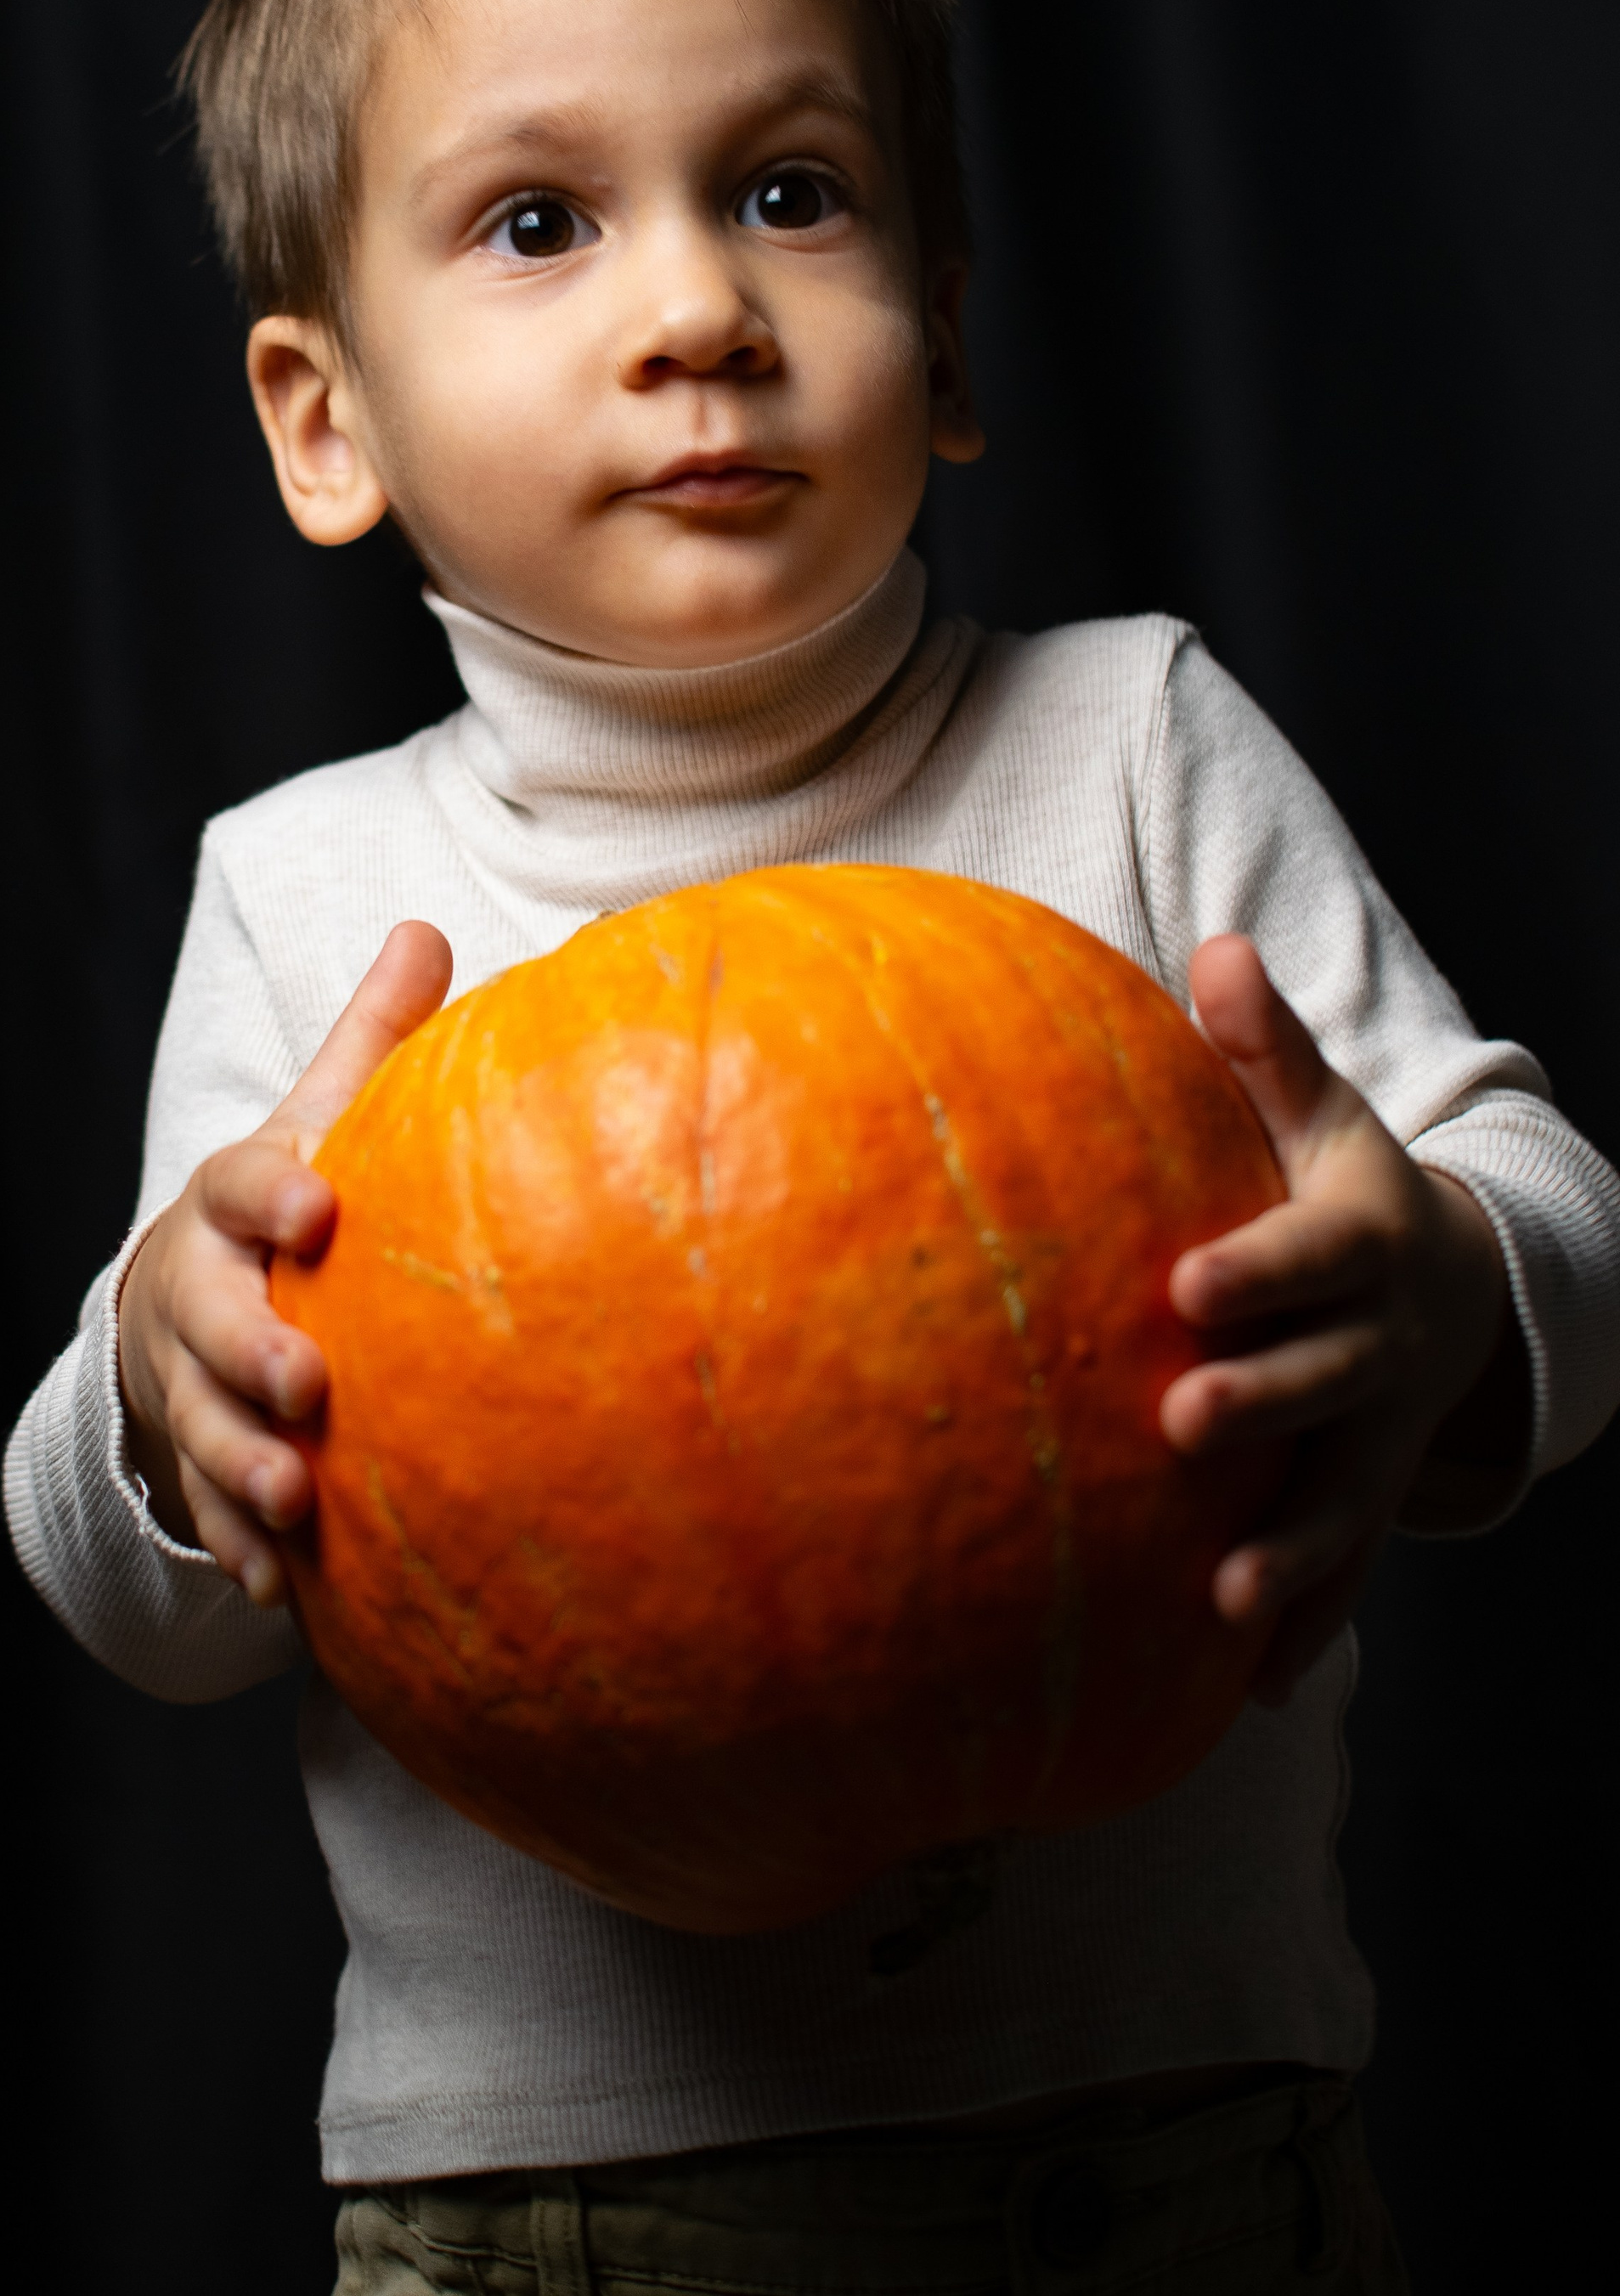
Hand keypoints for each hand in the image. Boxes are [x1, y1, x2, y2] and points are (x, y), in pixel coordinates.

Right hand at [116, 921, 452, 1604]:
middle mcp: (196, 1291)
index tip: (321, 1207)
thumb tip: (428, 926)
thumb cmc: (287, 1202)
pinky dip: (243, 1547)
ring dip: (243, 1466)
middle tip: (310, 1384)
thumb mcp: (317, 1118)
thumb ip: (374, 1036)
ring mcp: (186, 1382)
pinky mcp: (194, 1460)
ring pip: (201, 1426)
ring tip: (297, 1499)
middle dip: (250, 1352)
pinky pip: (209, 1510)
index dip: (274, 1194)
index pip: (242, 1182)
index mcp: (232, 1200)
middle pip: (210, 1321)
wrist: (182, 1298)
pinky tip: (286, 1586)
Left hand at [1160, 935, 1521, 1702]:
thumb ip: (1263, 1046)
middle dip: (1261, 1403)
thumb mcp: (1321, 1114)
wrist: (1456, 1288)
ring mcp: (1380, 1435)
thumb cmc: (1348, 1190)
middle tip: (1181, 1422)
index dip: (1255, 1272)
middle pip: (1323, 1382)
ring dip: (1290, 1551)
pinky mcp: (1368, 1498)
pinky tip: (1247, 1687)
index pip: (1308, 1256)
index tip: (1183, 1282)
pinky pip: (1345, 1570)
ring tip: (1225, 1597)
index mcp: (1361, 1247)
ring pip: (1341, 1500)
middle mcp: (1380, 1349)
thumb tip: (1211, 950)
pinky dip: (1308, 1625)